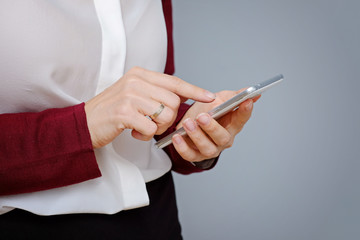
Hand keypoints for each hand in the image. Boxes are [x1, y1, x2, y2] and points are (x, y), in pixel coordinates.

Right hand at [85, 67, 215, 148]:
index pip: (174, 81)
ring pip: (165, 115)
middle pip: (173, 102)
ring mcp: (129, 95)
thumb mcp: (134, 94)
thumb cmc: (112, 111)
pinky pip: (151, 127)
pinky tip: (134, 132)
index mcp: (140, 74)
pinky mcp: (124, 112)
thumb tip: (181, 99)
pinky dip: (145, 135)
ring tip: (142, 127)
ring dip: (157, 127)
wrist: (84, 123)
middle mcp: (136, 81)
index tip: (210, 97)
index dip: (194, 90)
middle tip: (153, 123)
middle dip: (169, 118)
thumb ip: (155, 92)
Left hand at [172, 90, 260, 161]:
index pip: (241, 119)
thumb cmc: (207, 111)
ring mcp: (210, 149)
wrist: (190, 122)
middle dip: (212, 127)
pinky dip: (182, 147)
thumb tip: (251, 91)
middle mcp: (224, 140)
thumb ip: (234, 96)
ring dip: (197, 135)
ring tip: (188, 124)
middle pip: (222, 137)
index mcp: (232, 125)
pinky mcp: (195, 155)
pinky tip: (177, 137)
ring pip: (207, 148)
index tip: (246, 101)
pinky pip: (190, 155)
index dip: (245, 111)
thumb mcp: (219, 99)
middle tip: (202, 117)